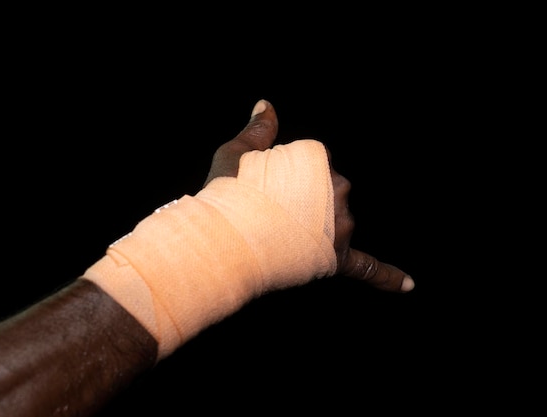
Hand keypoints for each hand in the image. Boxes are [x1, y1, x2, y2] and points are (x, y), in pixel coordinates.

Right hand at [204, 99, 413, 292]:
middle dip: (302, 202)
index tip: (257, 190)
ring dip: (317, 228)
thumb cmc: (226, 195)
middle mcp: (338, 188)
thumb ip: (259, 129)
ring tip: (278, 236)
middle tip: (265, 214)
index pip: (308, 166)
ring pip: (337, 223)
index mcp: (319, 158)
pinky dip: (387, 277)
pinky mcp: (338, 260)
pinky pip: (367, 267)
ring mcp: (341, 226)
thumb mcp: (236, 152)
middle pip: (326, 192)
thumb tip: (266, 105)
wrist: (222, 241)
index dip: (279, 179)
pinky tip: (408, 285)